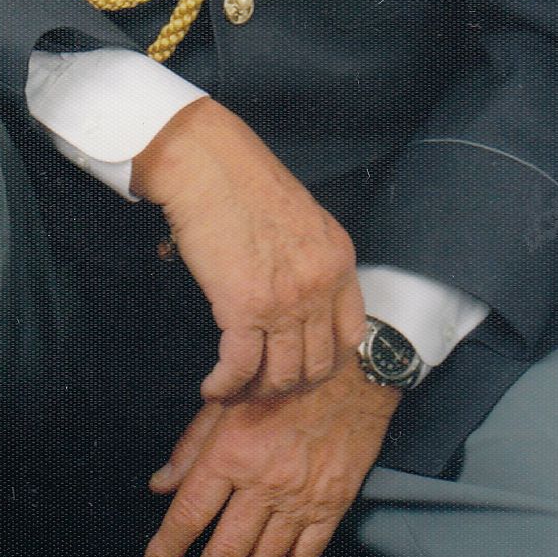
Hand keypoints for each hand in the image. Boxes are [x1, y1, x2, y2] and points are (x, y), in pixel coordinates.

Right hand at [130, 97, 365, 399]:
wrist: (208, 164)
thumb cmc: (244, 182)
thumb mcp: (302, 220)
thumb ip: (311, 261)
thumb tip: (301, 303)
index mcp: (339, 259)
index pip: (350, 335)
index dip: (326, 363)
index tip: (303, 369)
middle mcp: (320, 284)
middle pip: (318, 364)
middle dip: (290, 385)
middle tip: (264, 386)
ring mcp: (285, 299)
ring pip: (281, 375)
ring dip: (256, 392)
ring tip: (236, 390)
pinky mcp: (244, 308)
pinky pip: (241, 367)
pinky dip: (225, 386)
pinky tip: (213, 387)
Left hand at [143, 357, 401, 556]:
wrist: (352, 371)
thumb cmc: (285, 381)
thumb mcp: (228, 401)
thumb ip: (191, 446)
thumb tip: (160, 484)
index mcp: (231, 453)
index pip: (189, 515)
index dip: (166, 549)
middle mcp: (263, 483)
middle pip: (223, 552)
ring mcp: (299, 499)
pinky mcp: (331, 506)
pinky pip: (304, 555)